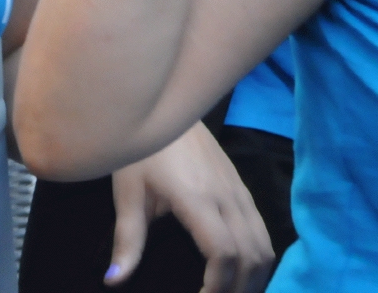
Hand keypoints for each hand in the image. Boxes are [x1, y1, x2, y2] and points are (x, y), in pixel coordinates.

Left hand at [107, 123, 273, 292]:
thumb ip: (127, 240)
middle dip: (238, 288)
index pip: (223, 252)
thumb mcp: (128, 193)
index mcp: (197, 198)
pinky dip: (258, 257)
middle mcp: (226, 196)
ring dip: (253, 276)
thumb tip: (114, 279)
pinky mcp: (242, 187)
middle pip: (251, 254)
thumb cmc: (143, 149)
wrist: (165, 104)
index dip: (217, 286)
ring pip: (264, 243)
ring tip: (230, 292)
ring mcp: (239, 190)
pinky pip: (262, 229)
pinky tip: (242, 271)